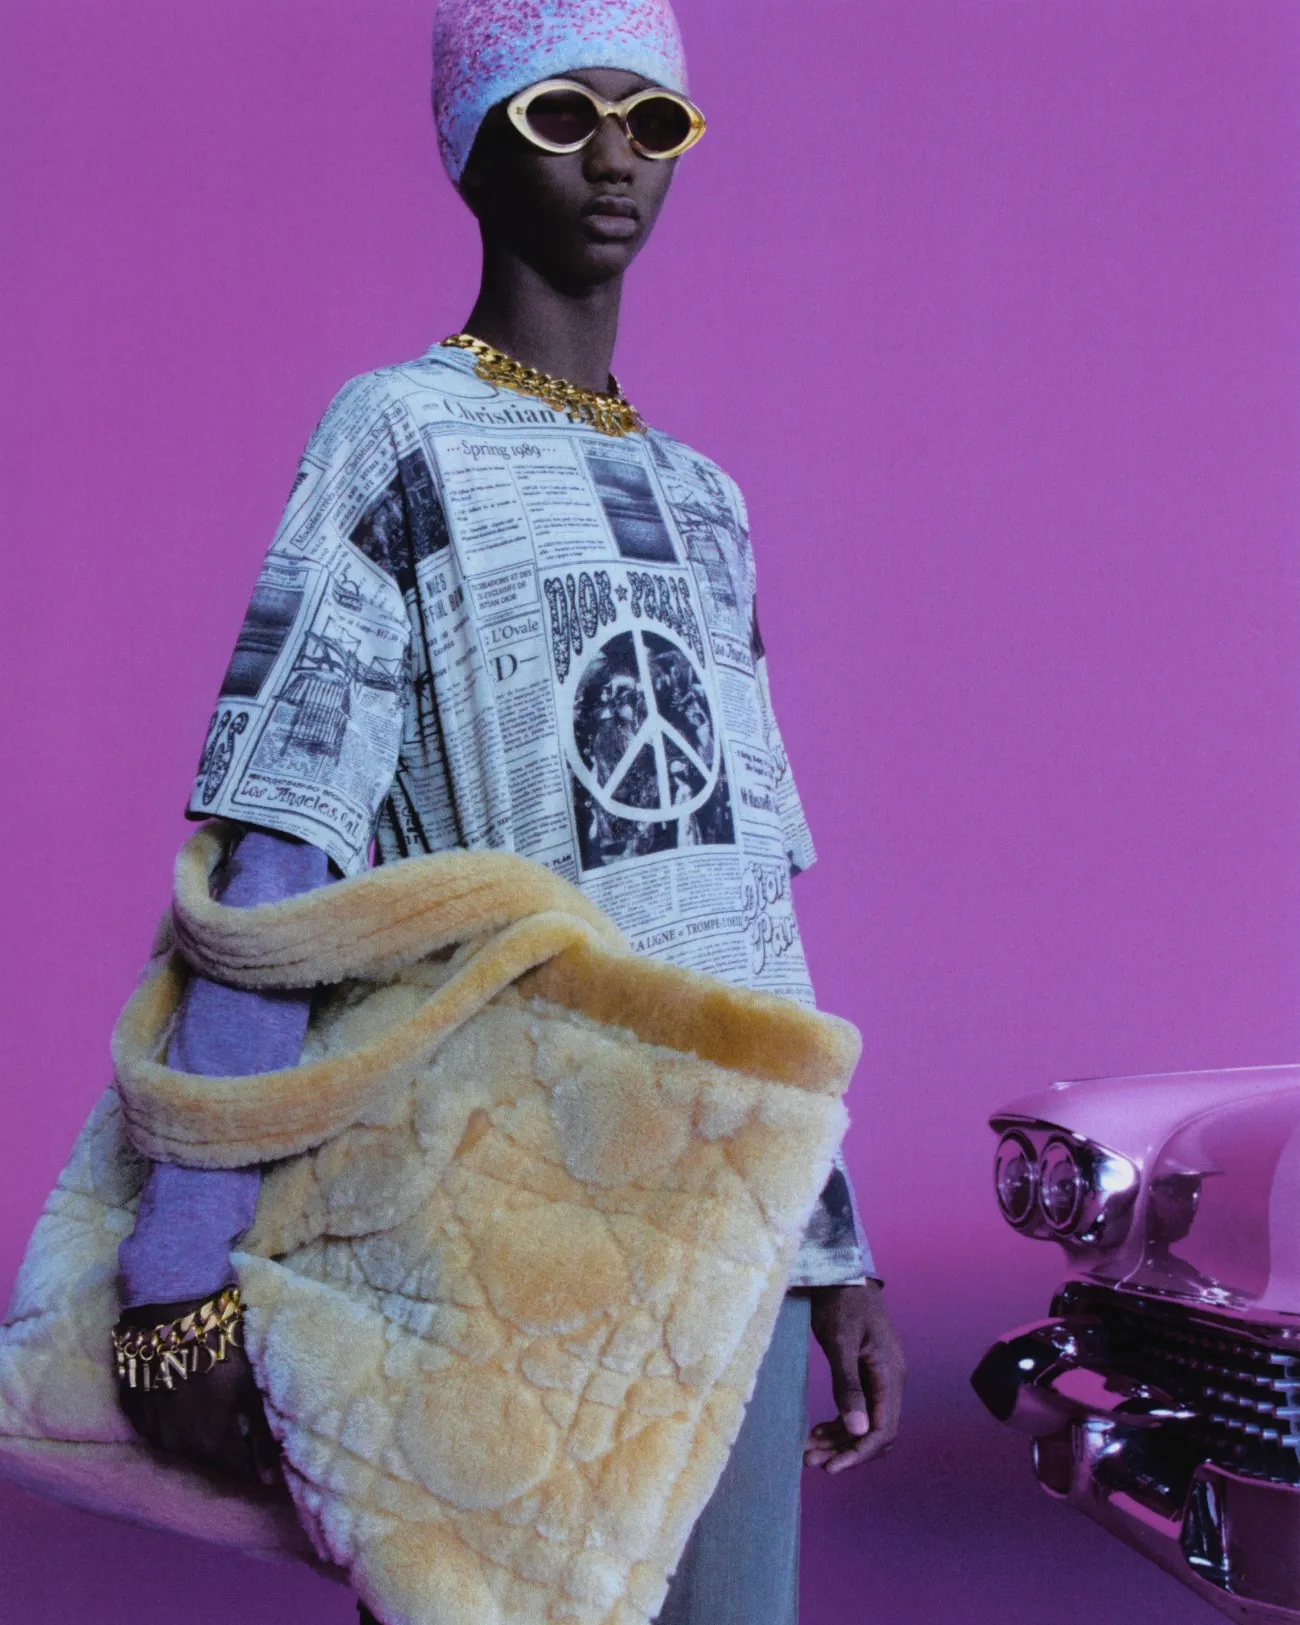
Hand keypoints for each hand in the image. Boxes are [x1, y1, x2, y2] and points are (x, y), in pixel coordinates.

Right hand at [114, 1297, 281, 1486]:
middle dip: (230, 1456)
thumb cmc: (220, 1345)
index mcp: (208, 1443)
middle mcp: (175, 1446)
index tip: (271, 1466)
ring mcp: (149, 1430)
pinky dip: (174, 1425)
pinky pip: (157, 1430)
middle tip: (245, 1440)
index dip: (256, 1469)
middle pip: (208, 1463)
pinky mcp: (132, 1411)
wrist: (169, 1312)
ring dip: (201, 1442)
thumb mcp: (249, 1387)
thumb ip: (260, 1433)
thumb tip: (271, 1477)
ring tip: (217, 1422)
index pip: (237, 1472)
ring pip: (181, 1448)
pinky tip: (186, 1408)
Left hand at [805, 1281, 905, 1473]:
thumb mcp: (839, 1342)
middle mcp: (890, 1379)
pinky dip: (840, 1423)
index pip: (884, 1429)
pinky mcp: (866, 1372)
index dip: (859, 1453)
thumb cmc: (840, 1301)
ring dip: (840, 1441)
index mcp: (890, 1374)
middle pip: (875, 1432)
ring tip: (809, 1452)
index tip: (831, 1467)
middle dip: (846, 1450)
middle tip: (810, 1461)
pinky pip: (859, 1409)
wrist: (840, 1270)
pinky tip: (818, 1431)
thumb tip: (859, 1429)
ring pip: (865, 1423)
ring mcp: (880, 1376)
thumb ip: (848, 1385)